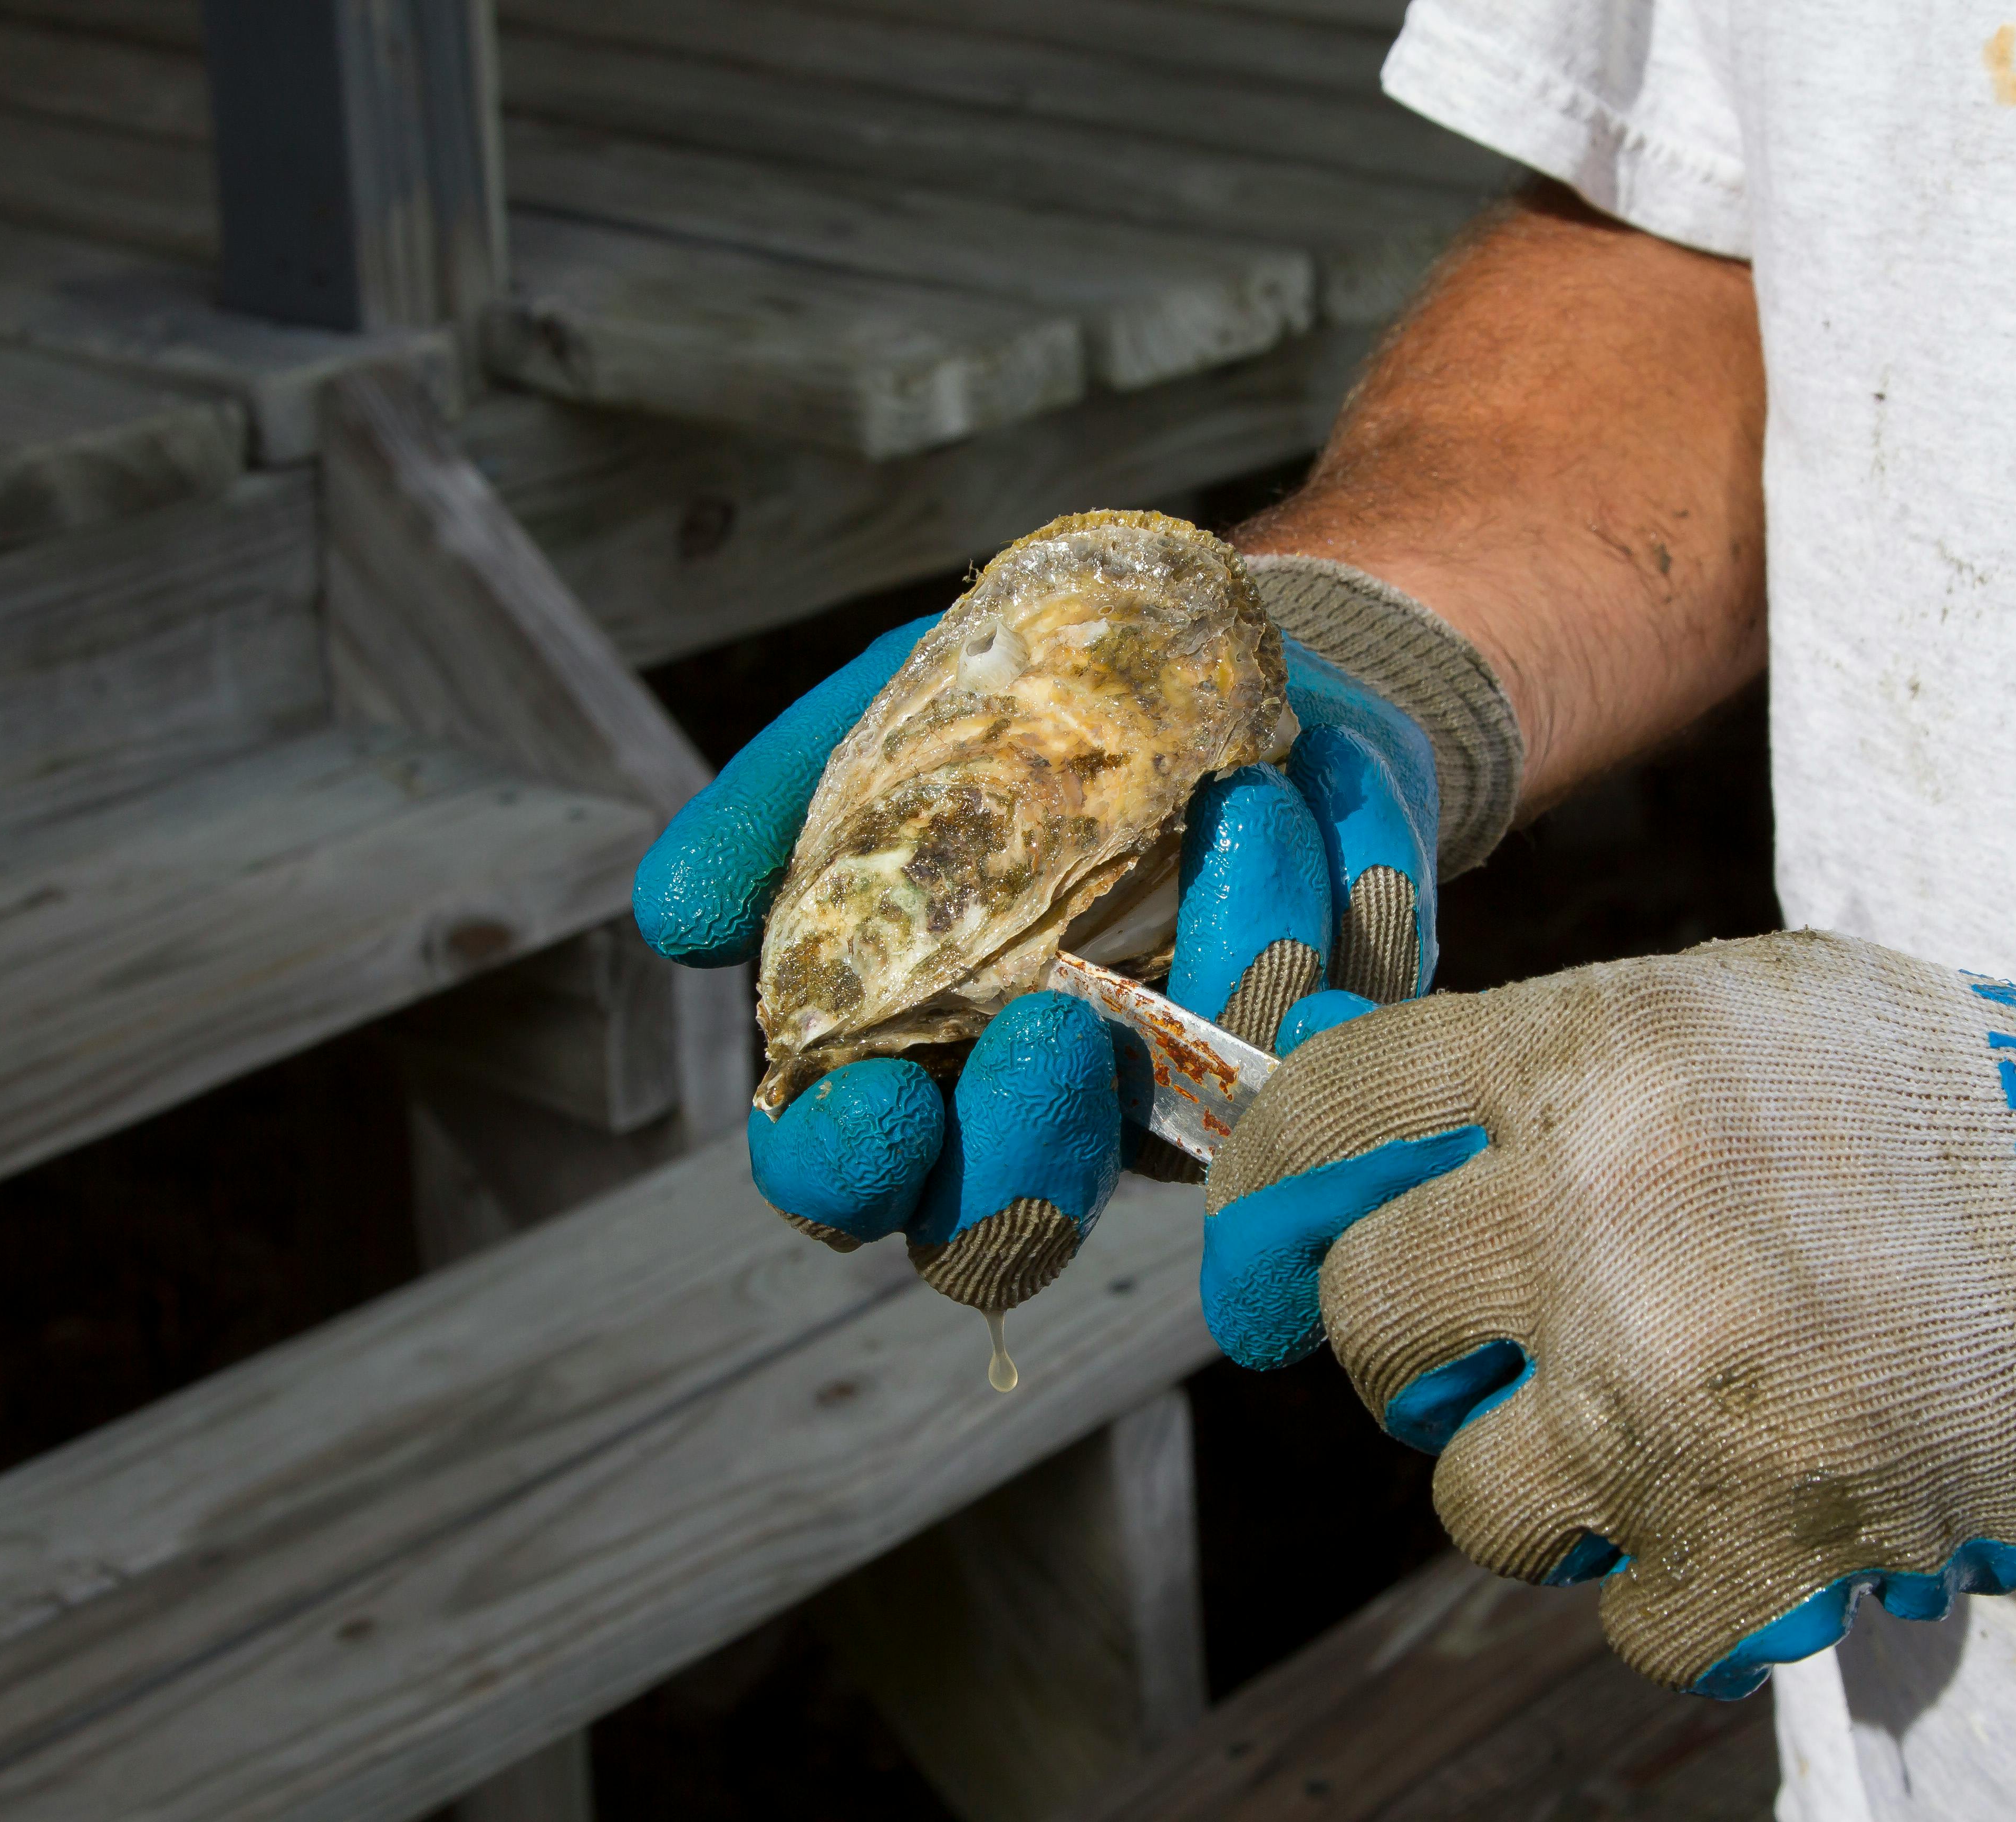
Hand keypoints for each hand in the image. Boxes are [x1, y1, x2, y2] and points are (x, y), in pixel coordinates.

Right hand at [631, 613, 1441, 1308]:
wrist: (1221, 660)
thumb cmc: (1011, 714)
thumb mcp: (874, 722)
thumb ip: (774, 816)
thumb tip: (676, 922)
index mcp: (911, 1057)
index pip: (848, 1178)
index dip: (847, 1174)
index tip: (869, 1107)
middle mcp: (1044, 1108)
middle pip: (1015, 1222)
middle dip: (1026, 1152)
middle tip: (1052, 1025)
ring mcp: (1186, 1092)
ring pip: (1196, 1143)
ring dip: (1217, 984)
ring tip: (1238, 810)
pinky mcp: (1320, 1048)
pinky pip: (1339, 1047)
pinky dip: (1333, 926)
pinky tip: (1307, 816)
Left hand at [1202, 931, 2015, 1693]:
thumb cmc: (1968, 1108)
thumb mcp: (1751, 1011)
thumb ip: (1560, 1060)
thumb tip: (1369, 1115)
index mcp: (1599, 1058)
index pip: (1330, 1112)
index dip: (1265, 1192)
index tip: (1265, 1255)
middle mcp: (1600, 1216)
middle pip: (1372, 1323)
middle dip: (1406, 1352)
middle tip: (1485, 1351)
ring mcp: (1665, 1393)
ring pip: (1467, 1495)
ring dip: (1538, 1478)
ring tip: (1654, 1429)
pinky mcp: (1748, 1539)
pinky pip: (1608, 1607)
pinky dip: (1666, 1577)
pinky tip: (1750, 1505)